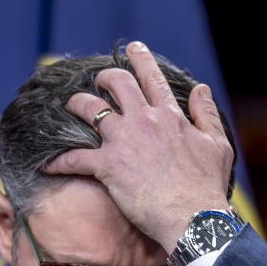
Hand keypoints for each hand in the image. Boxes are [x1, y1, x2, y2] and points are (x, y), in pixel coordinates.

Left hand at [43, 41, 233, 252]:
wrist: (192, 216)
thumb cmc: (207, 187)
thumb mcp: (218, 145)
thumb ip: (207, 114)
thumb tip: (201, 88)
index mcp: (170, 116)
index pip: (153, 79)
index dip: (141, 60)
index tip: (132, 48)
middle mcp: (144, 121)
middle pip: (117, 84)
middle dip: (104, 77)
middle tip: (98, 80)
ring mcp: (124, 141)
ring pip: (90, 109)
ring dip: (77, 104)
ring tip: (70, 106)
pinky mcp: (108, 166)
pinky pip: (75, 158)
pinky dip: (59, 160)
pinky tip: (47, 164)